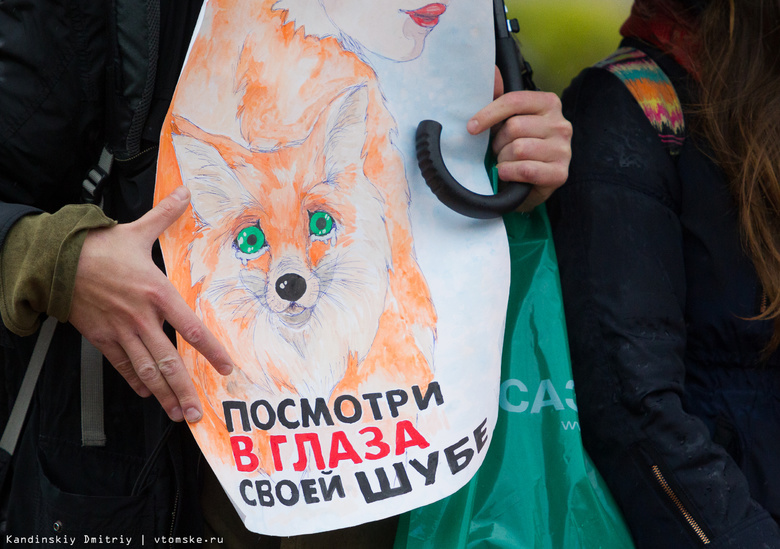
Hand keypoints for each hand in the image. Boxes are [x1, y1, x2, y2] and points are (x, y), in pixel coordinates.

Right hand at [69, 186, 233, 422]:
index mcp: (157, 293)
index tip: (225, 368)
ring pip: (146, 370)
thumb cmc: (99, 247)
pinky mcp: (101, 337)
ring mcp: (120, 331)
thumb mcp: (137, 230)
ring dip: (164, 394)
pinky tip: (148, 393)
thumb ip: (166, 214)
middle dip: (185, 390)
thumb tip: (184, 192)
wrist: (55, 260)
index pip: (191, 328)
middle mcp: (141, 317)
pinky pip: (121, 365)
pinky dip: (136, 381)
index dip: (211, 351)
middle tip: (198, 412)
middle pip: (168, 361)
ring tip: (178, 413)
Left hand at [467, 67, 571, 211]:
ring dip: (503, 159)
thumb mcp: (506, 123)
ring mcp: (563, 149)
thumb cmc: (515, 150)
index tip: (471, 128)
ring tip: (505, 162)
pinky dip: (510, 172)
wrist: (526, 186)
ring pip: (519, 149)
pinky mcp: (560, 172)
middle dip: (498, 143)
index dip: (488, 114)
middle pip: (514, 127)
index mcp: (548, 103)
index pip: (514, 101)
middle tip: (498, 151)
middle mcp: (561, 124)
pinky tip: (507, 173)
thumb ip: (499, 99)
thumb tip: (492, 71)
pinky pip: (527, 169)